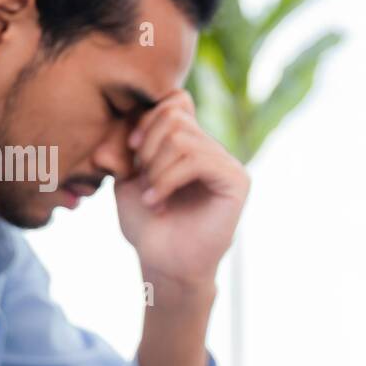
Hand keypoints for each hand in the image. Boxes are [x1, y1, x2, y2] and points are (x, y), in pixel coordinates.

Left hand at [116, 90, 249, 289]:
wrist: (164, 263)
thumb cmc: (147, 224)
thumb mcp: (128, 175)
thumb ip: (133, 143)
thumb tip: (136, 114)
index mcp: (191, 143)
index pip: (175, 102)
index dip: (147, 119)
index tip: (131, 151)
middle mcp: (212, 149)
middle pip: (174, 116)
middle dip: (147, 147)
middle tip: (141, 180)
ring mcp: (227, 164)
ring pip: (182, 138)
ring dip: (155, 169)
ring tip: (150, 196)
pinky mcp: (237, 181)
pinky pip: (197, 160)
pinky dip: (168, 179)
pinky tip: (157, 201)